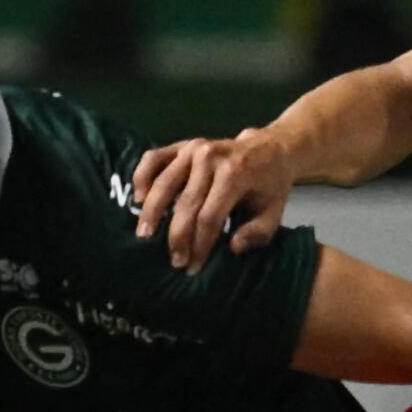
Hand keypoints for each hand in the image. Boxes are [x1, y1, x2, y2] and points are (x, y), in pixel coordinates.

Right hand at [133, 129, 296, 272]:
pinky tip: (138, 198)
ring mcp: (193, 148)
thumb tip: (231, 247)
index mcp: (235, 174)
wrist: (270, 149)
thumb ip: (257, 233)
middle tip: (173, 261)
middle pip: (186, 204)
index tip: (192, 267)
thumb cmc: (269, 187)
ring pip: (164, 183)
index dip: (199, 245)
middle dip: (177, 237)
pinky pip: (154, 158)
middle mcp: (210, 158)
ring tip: (145, 236)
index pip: (210, 217)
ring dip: (152, 212)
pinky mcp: (181, 144)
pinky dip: (142, 177)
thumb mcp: (273, 213)